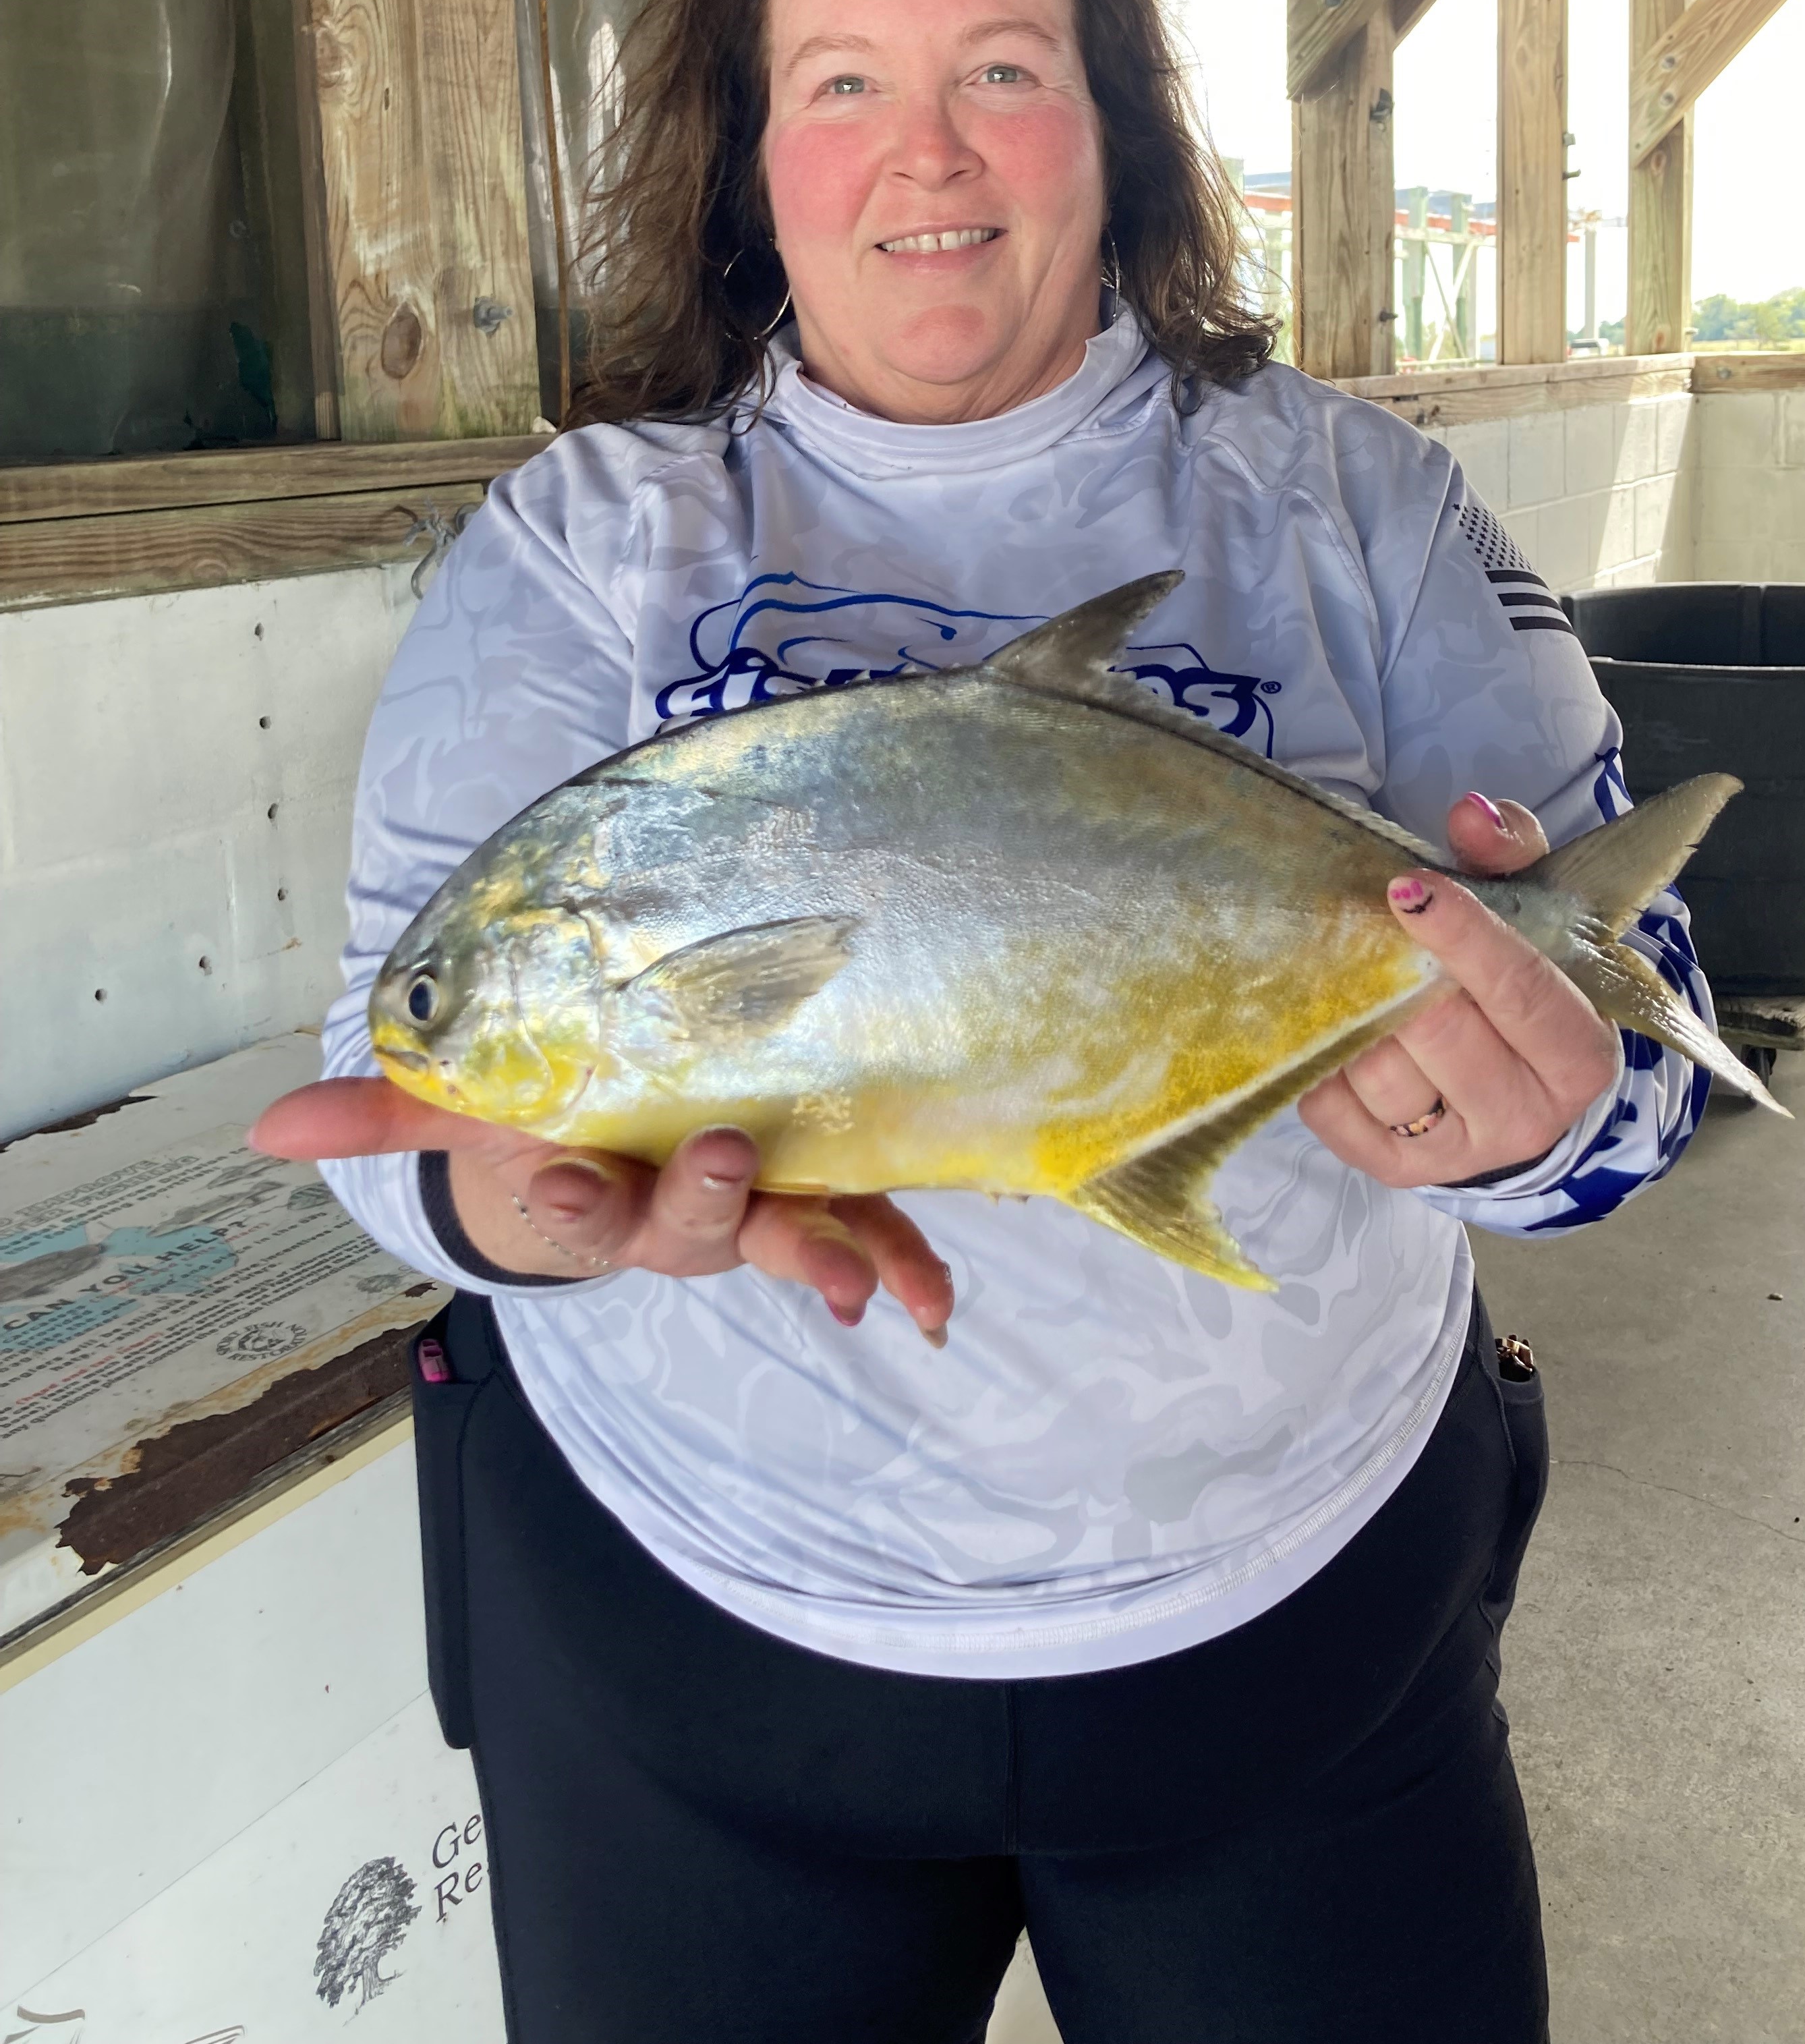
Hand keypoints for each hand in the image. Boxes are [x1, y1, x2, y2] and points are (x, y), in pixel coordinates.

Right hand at [249, 1080, 955, 1342]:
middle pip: (687, 1227)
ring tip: (855, 1281)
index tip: (559, 1172)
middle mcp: (672, 1214)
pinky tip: (938, 1305)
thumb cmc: (538, 1114)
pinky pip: (869, 1229)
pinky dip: (904, 1264)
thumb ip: (381, 1109)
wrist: (605, 1146)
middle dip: (702, 1200)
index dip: (568, 1199)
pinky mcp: (817, 1186)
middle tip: (718, 1153)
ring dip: (818, 1252)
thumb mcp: (464, 1101)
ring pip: (780, 1233)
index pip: (574, 1207)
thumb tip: (264, 1126)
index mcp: (591, 1188)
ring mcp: (748, 1207)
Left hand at [1298, 792, 1619, 1190]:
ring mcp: (1459, 1153)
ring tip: (1353, 973)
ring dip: (1355, 1012)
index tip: (1407, 887)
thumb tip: (1470, 813)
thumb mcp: (1531, 909)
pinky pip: (1332, 1108)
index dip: (1464, 936)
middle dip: (1393, 968)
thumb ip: (1509, 854)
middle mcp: (1528, 1116)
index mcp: (1579, 1053)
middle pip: (1439, 1029)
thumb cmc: (1516, 979)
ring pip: (1380, 1070)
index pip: (1521, 990)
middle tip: (1365, 924)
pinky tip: (1338, 1027)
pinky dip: (1322, 1060)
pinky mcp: (1396, 1171)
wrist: (1508, 1080)